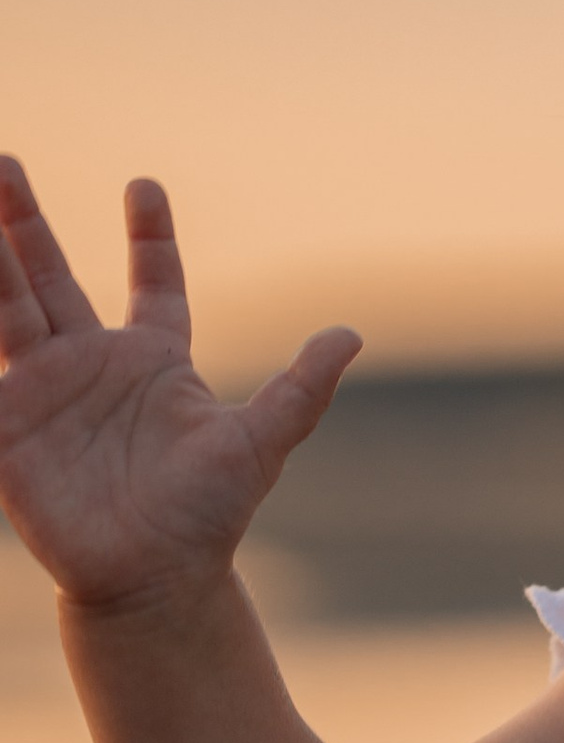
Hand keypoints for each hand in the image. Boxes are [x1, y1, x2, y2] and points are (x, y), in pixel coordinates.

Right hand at [0, 160, 357, 611]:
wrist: (153, 580)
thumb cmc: (207, 517)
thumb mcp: (259, 443)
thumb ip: (301, 388)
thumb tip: (350, 334)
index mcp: (155, 363)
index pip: (152, 286)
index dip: (150, 238)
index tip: (145, 186)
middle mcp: (94, 366)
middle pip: (52, 277)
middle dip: (25, 222)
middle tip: (5, 162)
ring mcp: (44, 392)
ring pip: (8, 304)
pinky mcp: (7, 425)